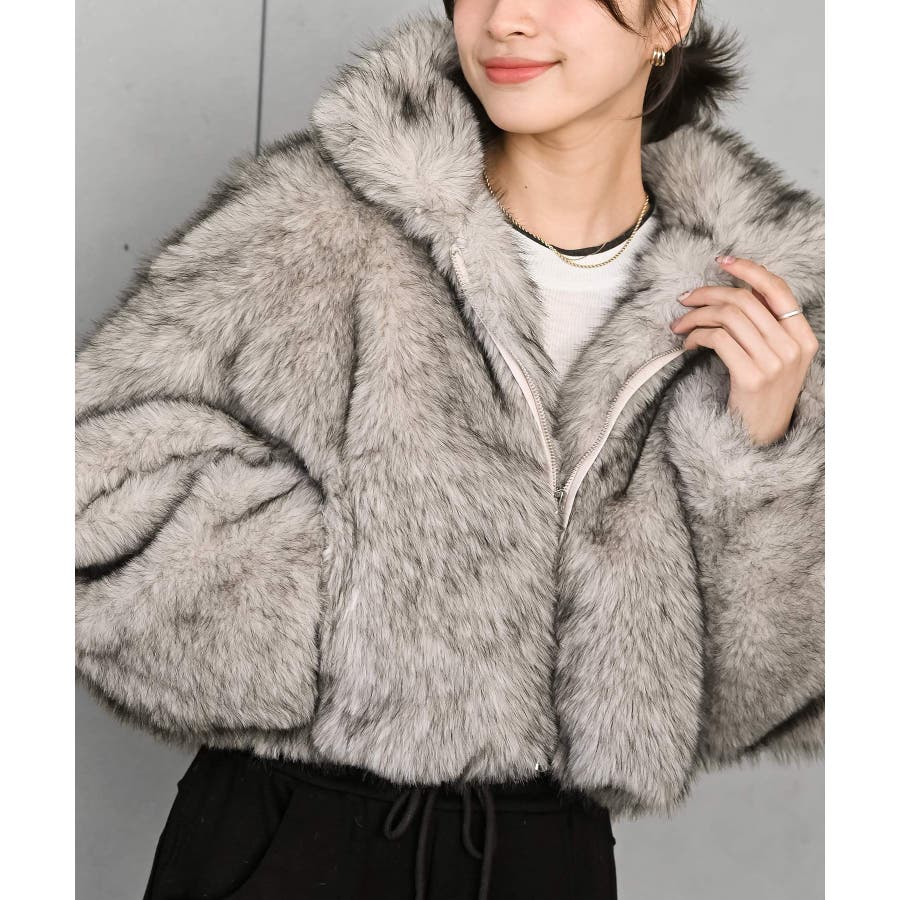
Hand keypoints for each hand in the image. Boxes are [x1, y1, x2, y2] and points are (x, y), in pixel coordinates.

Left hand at [669, 255, 819, 445]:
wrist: (760, 440)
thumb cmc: (761, 397)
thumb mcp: (775, 359)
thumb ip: (764, 328)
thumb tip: (734, 292)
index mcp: (803, 338)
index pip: (777, 289)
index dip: (749, 269)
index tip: (722, 261)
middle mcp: (793, 347)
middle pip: (744, 300)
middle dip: (707, 293)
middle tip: (685, 299)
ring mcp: (774, 363)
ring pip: (728, 317)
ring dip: (696, 316)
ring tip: (680, 325)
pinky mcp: (751, 377)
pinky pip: (717, 339)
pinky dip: (696, 336)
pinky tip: (687, 345)